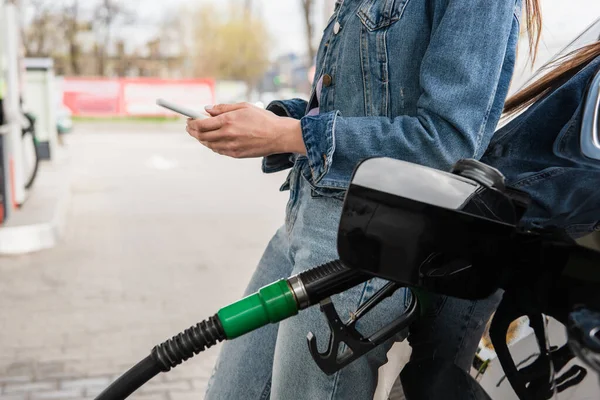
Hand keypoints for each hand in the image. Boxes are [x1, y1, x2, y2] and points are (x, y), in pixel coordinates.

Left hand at [186, 102, 305, 158]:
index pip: (201, 124)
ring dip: (201, 139)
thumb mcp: (243, 107)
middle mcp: (227, 134)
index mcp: (228, 121)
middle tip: (190, 127)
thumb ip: (223, 108)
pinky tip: (212, 140)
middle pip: (202, 136)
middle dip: (193, 132)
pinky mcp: (236, 154)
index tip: (188, 120)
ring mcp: (231, 146)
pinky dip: (212, 145)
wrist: (279, 136)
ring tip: (199, 134)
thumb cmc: (263, 119)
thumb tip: (207, 110)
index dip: (192, 122)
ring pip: (209, 144)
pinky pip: (219, 150)